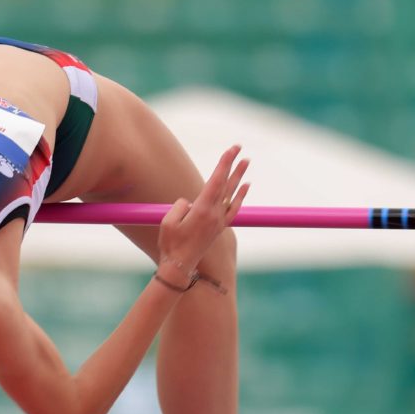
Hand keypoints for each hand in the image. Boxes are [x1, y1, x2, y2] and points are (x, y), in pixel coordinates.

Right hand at [157, 146, 248, 277]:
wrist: (180, 266)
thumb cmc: (170, 244)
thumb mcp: (168, 221)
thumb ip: (180, 206)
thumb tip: (190, 202)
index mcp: (202, 210)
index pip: (216, 181)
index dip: (223, 164)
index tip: (230, 150)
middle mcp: (214, 214)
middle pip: (226, 184)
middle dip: (232, 164)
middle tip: (239, 147)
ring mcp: (219, 221)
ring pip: (232, 194)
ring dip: (239, 176)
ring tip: (246, 161)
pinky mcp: (219, 227)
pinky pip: (233, 208)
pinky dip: (240, 195)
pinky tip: (245, 186)